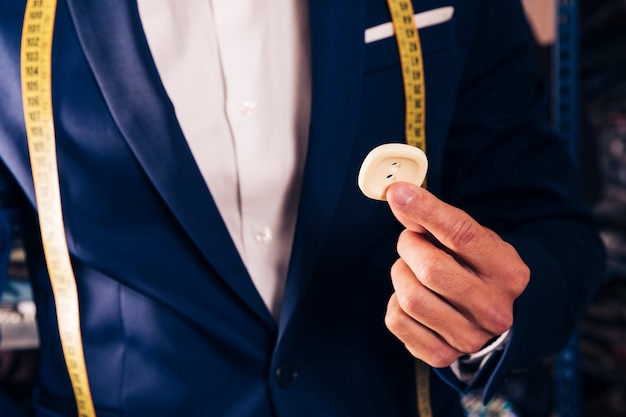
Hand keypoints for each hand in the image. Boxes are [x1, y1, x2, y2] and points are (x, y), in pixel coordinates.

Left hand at [384, 182, 529, 367]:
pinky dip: (396, 303)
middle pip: (430, 268)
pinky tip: (413, 297)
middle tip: (411, 241)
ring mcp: (469, 337)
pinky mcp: (442, 355)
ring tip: (413, 270)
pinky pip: (397, 321)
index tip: (398, 193)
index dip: (426, 210)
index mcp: (508, 272)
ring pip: (409, 296)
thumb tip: (399, 195)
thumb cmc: (477, 270)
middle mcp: (494, 309)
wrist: (494, 318)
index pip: (462, 235)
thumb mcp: (473, 241)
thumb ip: (438, 218)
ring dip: (401, 273)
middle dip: (410, 246)